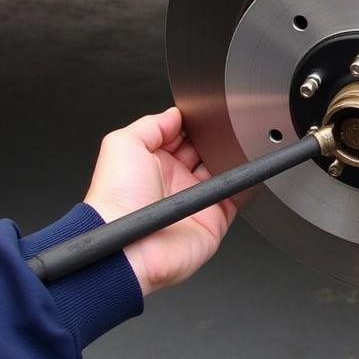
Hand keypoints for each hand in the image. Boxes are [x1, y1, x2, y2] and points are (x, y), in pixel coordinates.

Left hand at [84, 108, 235, 296]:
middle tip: (213, 137)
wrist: (128, 244)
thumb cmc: (117, 200)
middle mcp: (175, 183)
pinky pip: (236, 200)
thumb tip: (174, 114)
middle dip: (212, 141)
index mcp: (154, 164)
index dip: (192, 126)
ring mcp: (195, 202)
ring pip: (223, 174)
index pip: (182, 138)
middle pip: (205, 153)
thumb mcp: (122, 144)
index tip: (199, 117)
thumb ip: (151, 124)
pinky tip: (237, 175)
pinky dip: (241, 188)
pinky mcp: (213, 221)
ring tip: (224, 154)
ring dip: (227, 161)